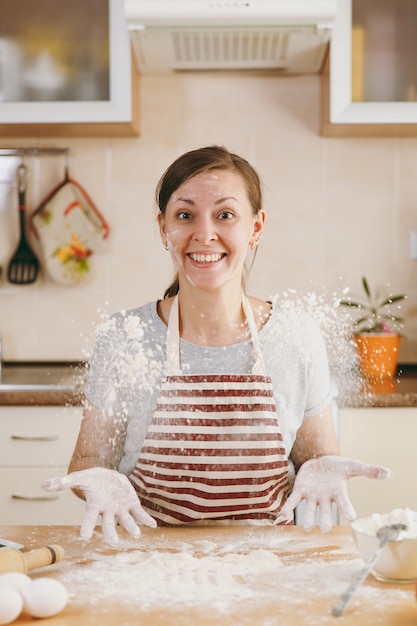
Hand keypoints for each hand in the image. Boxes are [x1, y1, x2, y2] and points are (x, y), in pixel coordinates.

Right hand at [42, 467, 156, 545]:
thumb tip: (43, 485)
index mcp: (94, 506)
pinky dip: (146, 519)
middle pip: (108, 525)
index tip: (83, 537)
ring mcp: (120, 509)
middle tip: (114, 542)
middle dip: (111, 534)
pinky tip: (154, 525)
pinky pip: (139, 513)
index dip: (86, 527)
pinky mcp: (131, 504)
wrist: (106, 477)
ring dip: (132, 528)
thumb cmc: (91, 479)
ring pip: (126, 521)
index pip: (88, 518)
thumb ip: (63, 482)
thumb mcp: (78, 478)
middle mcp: (107, 511)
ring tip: (136, 535)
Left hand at [280, 455, 392, 531]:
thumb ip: (368, 470)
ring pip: (309, 510)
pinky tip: (281, 515)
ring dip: (308, 518)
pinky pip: (293, 501)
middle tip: (325, 528)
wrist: (320, 460)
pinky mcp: (300, 490)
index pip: (344, 503)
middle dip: (326, 520)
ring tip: (307, 526)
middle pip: (326, 512)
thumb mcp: (352, 465)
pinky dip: (287, 508)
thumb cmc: (336, 466)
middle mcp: (325, 499)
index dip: (347, 509)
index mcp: (338, 493)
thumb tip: (389, 473)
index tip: (352, 517)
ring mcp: (312, 496)